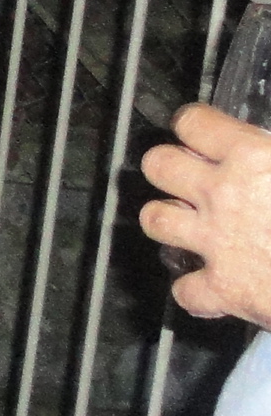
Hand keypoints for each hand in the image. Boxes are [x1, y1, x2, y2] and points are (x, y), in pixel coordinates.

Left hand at [140, 103, 270, 328]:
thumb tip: (266, 148)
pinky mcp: (225, 290)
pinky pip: (186, 291)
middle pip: (159, 166)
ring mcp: (218, 243)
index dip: (196, 126)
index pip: (194, 123)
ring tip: (189, 224)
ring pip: (155, 220)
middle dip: (170, 168)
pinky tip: (209, 287)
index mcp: (252, 157)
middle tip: (189, 177)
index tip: (203, 133)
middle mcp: (224, 195)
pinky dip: (195, 292)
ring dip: (168, 220)